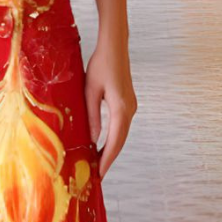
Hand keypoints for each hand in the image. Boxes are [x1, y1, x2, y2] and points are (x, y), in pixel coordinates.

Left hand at [84, 44, 135, 177]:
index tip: (99, 175)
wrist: (115, 46)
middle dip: (109, 158)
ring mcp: (131, 106)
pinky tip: (103, 144)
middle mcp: (130, 110)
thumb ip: (92, 116)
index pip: (115, 141)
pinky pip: (122, 126)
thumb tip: (93, 140)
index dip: (107, 160)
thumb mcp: (91, 91)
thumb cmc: (101, 64)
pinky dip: (114, 138)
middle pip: (120, 141)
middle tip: (97, 174)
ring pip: (122, 134)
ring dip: (111, 149)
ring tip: (97, 163)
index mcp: (121, 108)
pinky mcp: (128, 102)